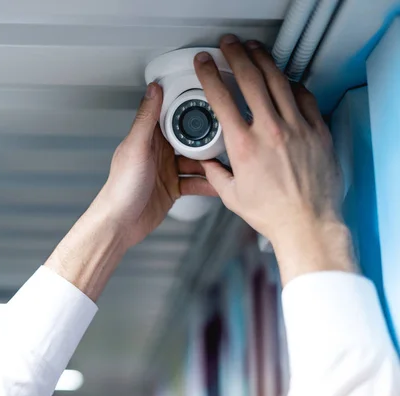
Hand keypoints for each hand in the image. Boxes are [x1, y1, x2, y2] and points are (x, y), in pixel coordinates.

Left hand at [93, 83, 216, 248]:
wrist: (120, 223)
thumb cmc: (121, 187)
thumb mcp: (136, 147)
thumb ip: (146, 118)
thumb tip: (153, 89)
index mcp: (148, 138)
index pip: (172, 116)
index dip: (190, 108)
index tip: (210, 101)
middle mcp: (159, 152)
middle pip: (189, 139)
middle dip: (208, 138)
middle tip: (228, 136)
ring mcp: (167, 170)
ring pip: (196, 161)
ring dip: (211, 163)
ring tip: (228, 162)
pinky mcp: (173, 188)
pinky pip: (195, 183)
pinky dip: (208, 184)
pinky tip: (219, 184)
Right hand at [193, 35, 355, 283]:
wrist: (307, 223)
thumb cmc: (273, 213)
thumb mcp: (232, 196)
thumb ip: (216, 174)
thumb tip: (208, 164)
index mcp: (244, 146)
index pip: (222, 98)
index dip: (210, 74)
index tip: (205, 63)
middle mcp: (270, 131)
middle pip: (251, 78)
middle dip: (236, 54)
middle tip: (229, 45)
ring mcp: (296, 128)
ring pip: (278, 80)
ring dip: (263, 60)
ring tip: (254, 50)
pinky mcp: (316, 131)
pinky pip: (304, 97)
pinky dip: (292, 84)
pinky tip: (285, 81)